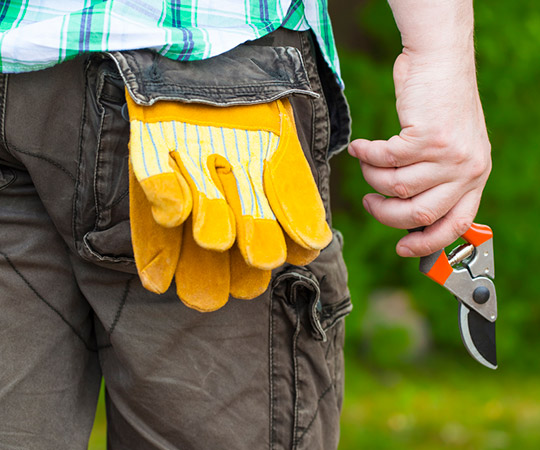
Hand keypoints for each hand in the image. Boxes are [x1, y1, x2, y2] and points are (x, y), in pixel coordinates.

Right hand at [348, 51, 491, 256]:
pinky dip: (366, 155)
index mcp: (474, 177)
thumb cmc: (439, 106)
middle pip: (420, 213)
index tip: (402, 248)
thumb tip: (407, 215)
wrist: (440, 62)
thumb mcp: (449, 150)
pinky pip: (386, 159)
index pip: (456, 224)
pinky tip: (359, 147)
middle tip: (370, 203)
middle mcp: (467, 169)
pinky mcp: (429, 136)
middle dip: (386, 214)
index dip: (426, 243)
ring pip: (398, 187)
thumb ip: (437, 181)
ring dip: (373, 177)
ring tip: (366, 163)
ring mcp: (450, 154)